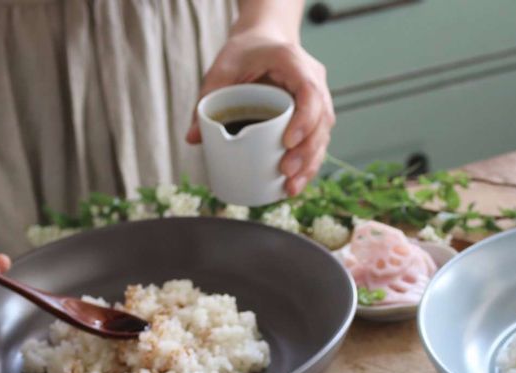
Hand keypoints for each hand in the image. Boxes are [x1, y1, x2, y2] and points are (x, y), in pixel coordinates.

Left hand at [186, 31, 334, 196]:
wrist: (264, 41)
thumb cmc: (245, 52)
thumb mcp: (223, 68)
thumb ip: (207, 98)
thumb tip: (193, 138)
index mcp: (293, 62)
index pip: (310, 92)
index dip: (304, 120)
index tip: (287, 142)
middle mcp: (313, 81)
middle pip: (321, 121)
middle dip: (306, 152)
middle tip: (285, 172)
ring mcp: (319, 100)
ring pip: (323, 136)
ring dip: (309, 165)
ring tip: (290, 187)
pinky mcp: (315, 118)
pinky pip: (318, 143)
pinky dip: (308, 166)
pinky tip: (294, 185)